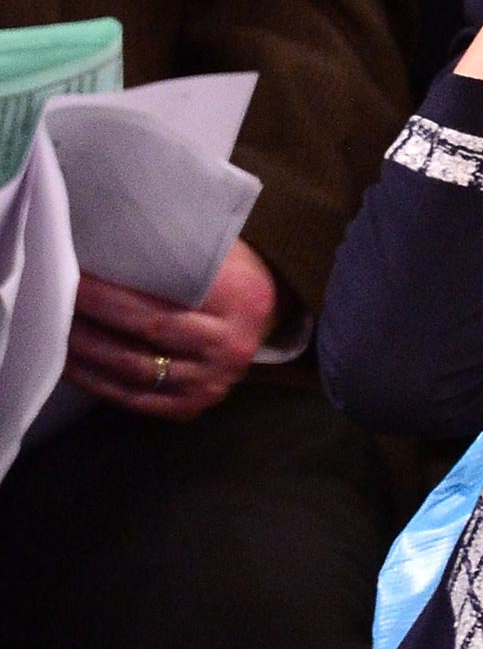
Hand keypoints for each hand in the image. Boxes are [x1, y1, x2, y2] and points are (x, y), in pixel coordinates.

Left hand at [62, 238, 279, 420]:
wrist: (263, 318)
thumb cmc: (228, 276)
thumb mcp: (216, 255)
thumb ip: (175, 255)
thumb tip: (102, 242)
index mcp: (240, 300)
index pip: (161, 301)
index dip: (108, 293)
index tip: (70, 275)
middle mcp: (229, 347)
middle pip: (146, 332)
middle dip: (92, 315)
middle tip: (53, 296)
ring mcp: (212, 382)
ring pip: (135, 369)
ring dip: (86, 349)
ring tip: (53, 328)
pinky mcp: (193, 406)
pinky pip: (136, 399)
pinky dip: (97, 382)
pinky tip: (69, 364)